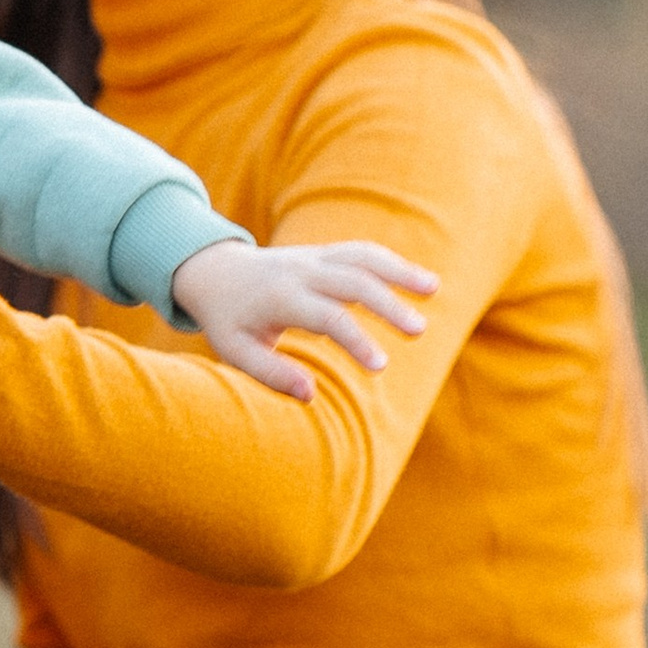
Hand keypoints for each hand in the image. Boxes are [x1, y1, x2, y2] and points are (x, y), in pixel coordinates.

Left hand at [171, 237, 435, 402]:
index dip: (356, 340)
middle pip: (353, 281)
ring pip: (362, 257)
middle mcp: (301, 272)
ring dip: (399, 271)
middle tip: (418, 331)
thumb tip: (311, 395)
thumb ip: (271, 373)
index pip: (327, 317)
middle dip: (388, 304)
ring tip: (434, 289)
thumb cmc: (227, 319)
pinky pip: (361, 252)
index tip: (381, 366)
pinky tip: (419, 280)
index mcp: (280, 298)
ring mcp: (314, 257)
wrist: (213, 271)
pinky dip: (391, 263)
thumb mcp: (235, 351)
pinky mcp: (324, 253)